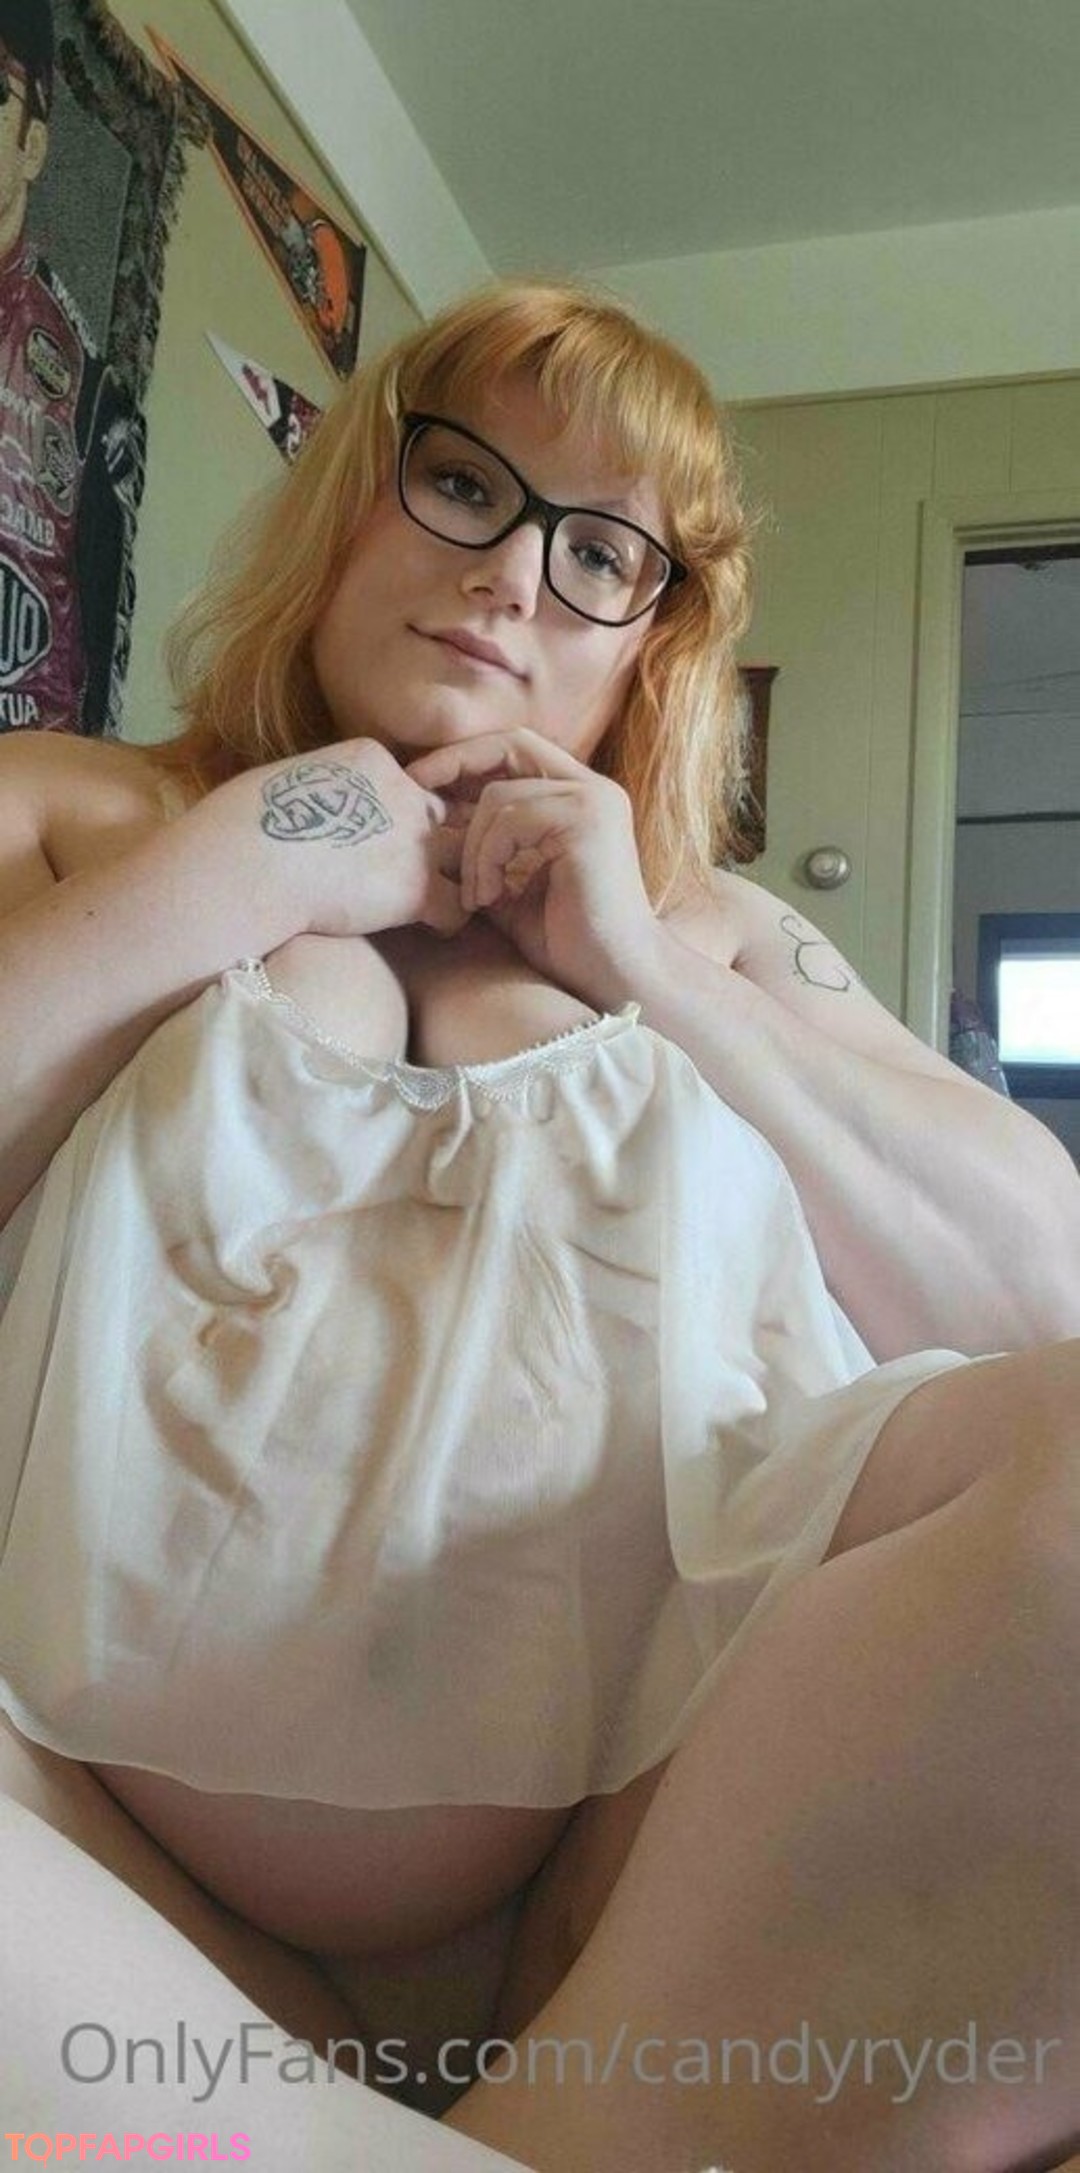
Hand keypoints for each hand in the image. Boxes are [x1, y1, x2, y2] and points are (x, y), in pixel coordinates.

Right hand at [192, 738, 470, 941]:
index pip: (406, 783)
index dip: (398, 816)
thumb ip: (319, 789)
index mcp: (371, 759)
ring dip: (452, 877)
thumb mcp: (286, 781)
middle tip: (419, 873)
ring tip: (438, 900)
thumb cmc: (241, 826)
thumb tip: (311, 807)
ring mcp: (415, 840)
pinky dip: (449, 921)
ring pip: (463, 855)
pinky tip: (430, 929)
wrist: (247, 864)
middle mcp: (403, 791)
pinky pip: (457, 907)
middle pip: (441, 815)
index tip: (378, 844)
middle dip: (433, 842)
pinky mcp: (416, 888)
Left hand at [404, 728, 661, 1004]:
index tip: (421, 782)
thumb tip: (432, 831)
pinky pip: (511, 820)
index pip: (517, 749)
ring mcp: (594, 802)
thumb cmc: (568, 943)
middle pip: (511, 743)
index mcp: (580, 798)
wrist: (615, 977)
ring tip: (477, 895)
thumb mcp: (513, 889)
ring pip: (501, 794)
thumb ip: (486, 853)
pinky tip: (491, 897)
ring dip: (473, 847)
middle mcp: (593, 789)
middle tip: (414, 790)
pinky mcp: (587, 822)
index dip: (466, 757)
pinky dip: (488, 859)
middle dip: (456, 763)